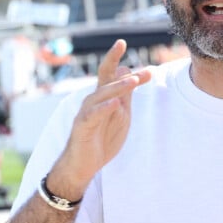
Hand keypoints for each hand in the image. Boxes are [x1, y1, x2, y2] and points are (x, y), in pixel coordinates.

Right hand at [52, 40, 151, 194]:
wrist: (84, 164)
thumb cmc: (101, 138)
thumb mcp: (120, 116)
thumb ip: (125, 96)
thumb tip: (131, 74)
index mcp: (103, 97)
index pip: (112, 75)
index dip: (125, 66)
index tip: (139, 59)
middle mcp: (93, 100)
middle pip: (106, 79)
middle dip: (121, 68)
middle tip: (140, 63)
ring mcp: (86, 112)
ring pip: (101, 95)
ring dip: (118, 87)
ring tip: (133, 81)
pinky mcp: (82, 126)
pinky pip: (93, 115)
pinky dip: (104, 108)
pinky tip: (115, 104)